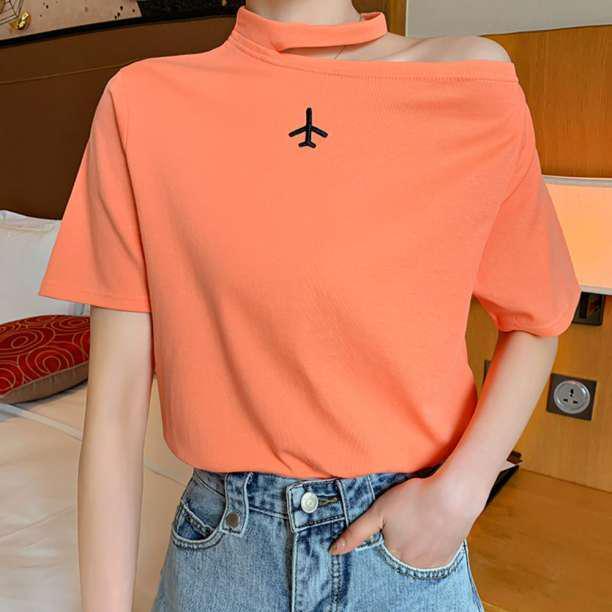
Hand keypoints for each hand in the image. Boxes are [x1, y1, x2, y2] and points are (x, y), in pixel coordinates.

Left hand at [328, 470, 486, 568]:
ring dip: (416, 543)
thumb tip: (333, 551)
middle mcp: (412, 564)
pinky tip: (432, 528)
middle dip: (401, 539)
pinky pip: (435, 555)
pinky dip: (432, 545)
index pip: (383, 548)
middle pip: (400, 553)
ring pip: (417, 555)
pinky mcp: (449, 556)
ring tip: (419, 521)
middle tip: (408, 518)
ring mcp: (432, 563)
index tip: (394, 521)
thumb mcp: (379, 511)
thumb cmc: (413, 499)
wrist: (453, 496)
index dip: (386, 532)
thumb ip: (356, 532)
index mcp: (393, 553)